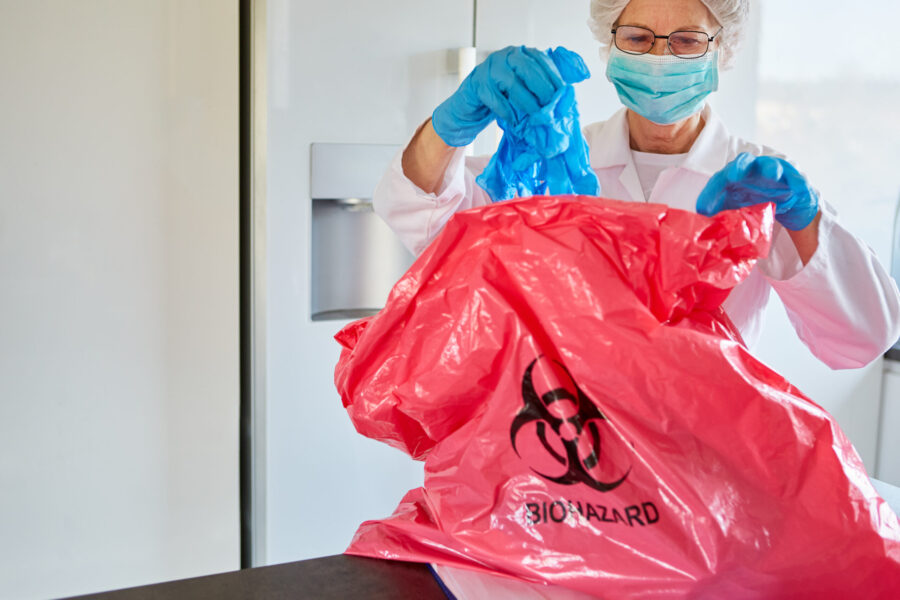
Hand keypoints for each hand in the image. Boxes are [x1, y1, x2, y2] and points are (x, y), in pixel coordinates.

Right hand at [432, 46, 583, 147]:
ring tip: (538, 116)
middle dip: (544, 89)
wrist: (471, 102)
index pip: (541, 60)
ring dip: (528, 102)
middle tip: (552, 106)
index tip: (565, 93)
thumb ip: (544, 83)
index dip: (554, 76)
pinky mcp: (477, 85)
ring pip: (513, 84)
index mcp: (521, 53)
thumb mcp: (524, 86)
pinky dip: (507, 112)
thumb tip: (572, 87)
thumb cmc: (502, 94)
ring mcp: (489, 69)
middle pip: (528, 69)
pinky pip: (495, 99)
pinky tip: (515, 122)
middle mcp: (505, 56)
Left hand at [696, 152, 818, 230]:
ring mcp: (776, 173)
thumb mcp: (733, 208)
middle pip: (745, 163)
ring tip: (771, 176)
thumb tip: (700, 218)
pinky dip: (796, 182)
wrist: (786, 207)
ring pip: (773, 166)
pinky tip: (796, 188)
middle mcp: (754, 170)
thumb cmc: (754, 202)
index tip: (706, 204)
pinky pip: (796, 179)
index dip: (714, 189)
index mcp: (735, 176)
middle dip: (740, 167)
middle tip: (734, 176)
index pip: (721, 178)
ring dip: (771, 170)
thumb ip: (716, 211)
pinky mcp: (795, 180)